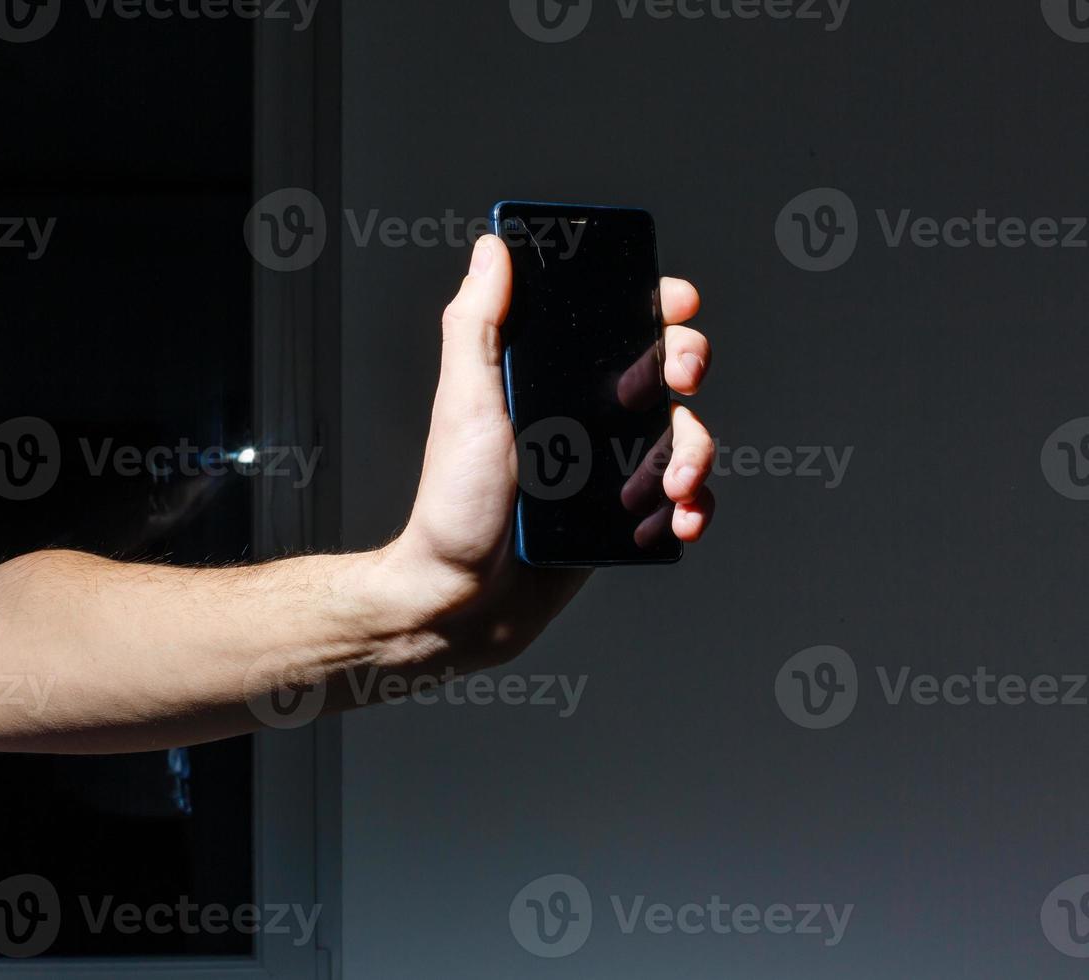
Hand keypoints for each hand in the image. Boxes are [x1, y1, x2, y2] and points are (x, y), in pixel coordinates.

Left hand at [377, 234, 715, 670]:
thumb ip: (477, 322)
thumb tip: (493, 248)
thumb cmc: (451, 503)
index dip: (654, 304)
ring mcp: (606, 467)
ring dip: (696, 448)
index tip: (675, 301)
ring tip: (674, 481)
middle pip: (663, 369)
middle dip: (688, 363)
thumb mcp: (464, 400)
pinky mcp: (621, 518)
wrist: (460, 600)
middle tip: (681, 379)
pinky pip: (679, 500)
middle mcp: (581, 416)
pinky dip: (693, 506)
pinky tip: (680, 519)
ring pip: (682, 435)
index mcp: (545, 378)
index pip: (611, 323)